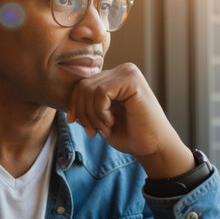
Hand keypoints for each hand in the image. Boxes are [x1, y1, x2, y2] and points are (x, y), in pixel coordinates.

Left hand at [66, 63, 193, 178]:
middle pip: (82, 86)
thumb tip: (66, 106)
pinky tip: (111, 121)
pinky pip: (100, 93)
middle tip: (92, 132)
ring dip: (92, 116)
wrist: (153, 148)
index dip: (74, 106)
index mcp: (115, 77)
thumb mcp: (100, 118)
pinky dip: (100, 112)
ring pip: (89, 90)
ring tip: (104, 128)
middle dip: (82, 112)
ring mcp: (128, 72)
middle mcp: (122, 70)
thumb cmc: (129, 135)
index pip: (81, 85)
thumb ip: (85, 106)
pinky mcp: (132, 80)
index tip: (78, 124)